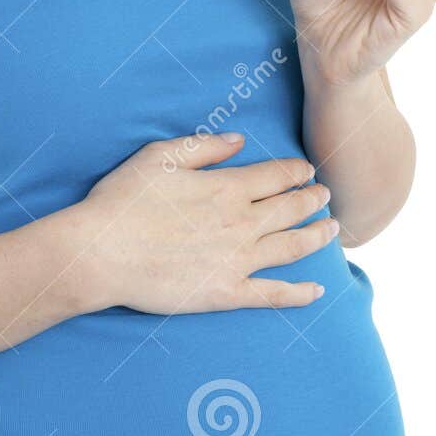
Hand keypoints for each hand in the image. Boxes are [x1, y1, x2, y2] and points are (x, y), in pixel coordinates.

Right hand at [76, 132, 336, 314]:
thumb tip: (239, 140)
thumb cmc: (123, 201)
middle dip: (314, 199)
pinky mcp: (227, 293)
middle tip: (326, 195)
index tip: (306, 169)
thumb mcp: (159, 157)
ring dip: (318, 236)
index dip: (296, 170)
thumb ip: (204, 147)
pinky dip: (299, 293)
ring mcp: (238, 260)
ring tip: (333, 230)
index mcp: (226, 187)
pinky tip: (317, 291)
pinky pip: (273, 294)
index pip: (276, 175)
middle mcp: (241, 223)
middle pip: (292, 208)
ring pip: (293, 247)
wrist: (101, 253)